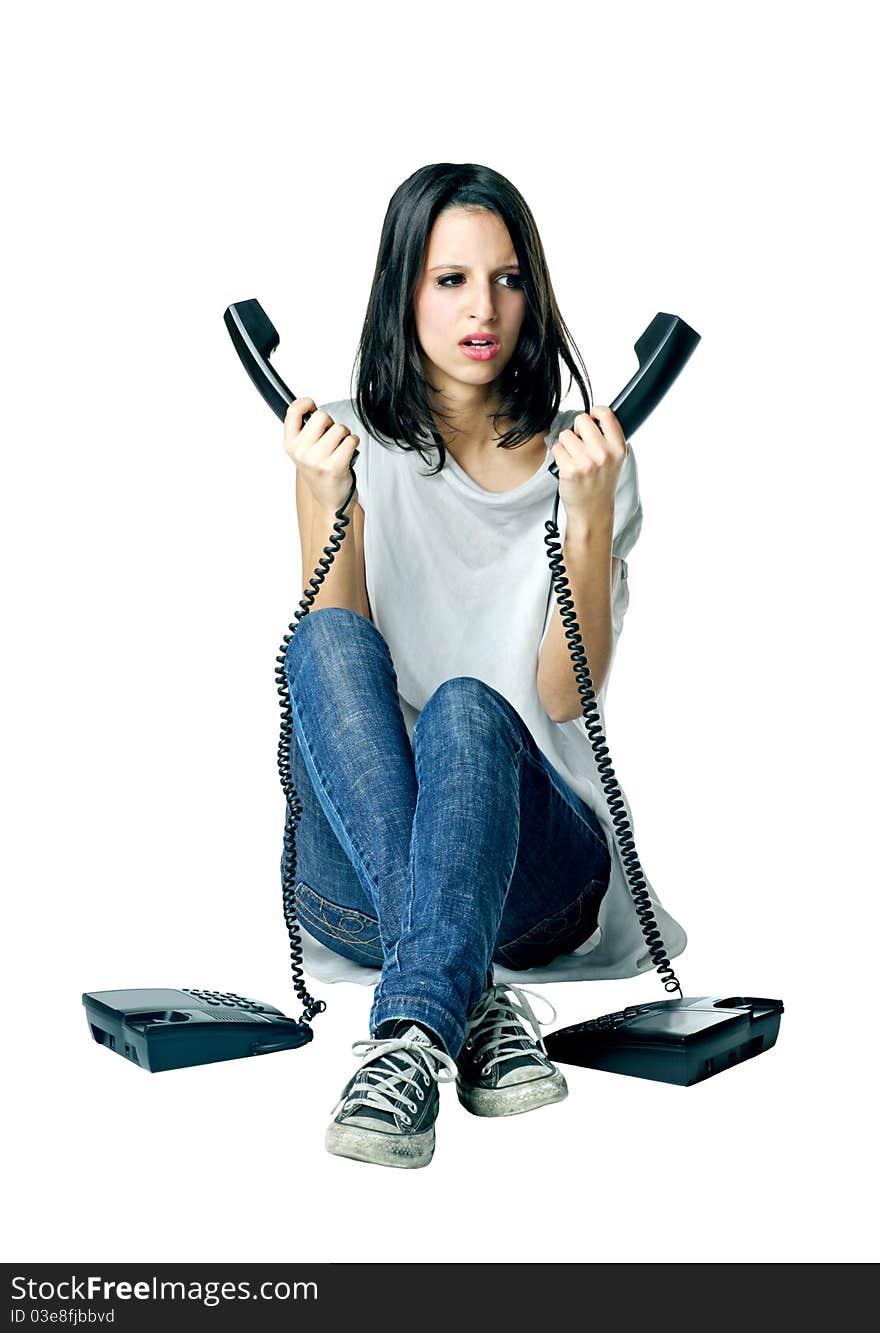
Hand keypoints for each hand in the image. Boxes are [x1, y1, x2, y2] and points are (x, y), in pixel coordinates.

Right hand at [283, 397, 359, 513]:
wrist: (329, 501)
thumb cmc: (320, 474)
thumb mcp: (303, 452)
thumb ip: (304, 431)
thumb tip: (309, 405)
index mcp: (290, 445)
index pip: (293, 411)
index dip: (306, 403)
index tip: (312, 406)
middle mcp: (301, 452)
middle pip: (321, 416)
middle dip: (331, 424)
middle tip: (331, 439)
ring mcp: (317, 460)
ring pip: (339, 428)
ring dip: (344, 436)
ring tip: (339, 450)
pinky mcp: (335, 466)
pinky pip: (351, 440)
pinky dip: (353, 444)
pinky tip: (347, 455)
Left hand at [550, 406, 627, 525]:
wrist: (592, 510)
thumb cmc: (601, 483)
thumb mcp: (616, 460)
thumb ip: (608, 438)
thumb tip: (593, 416)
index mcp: (618, 448)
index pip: (606, 414)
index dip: (595, 412)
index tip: (592, 417)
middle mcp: (603, 453)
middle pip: (581, 420)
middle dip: (577, 429)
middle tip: (580, 444)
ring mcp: (586, 462)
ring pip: (566, 434)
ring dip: (566, 444)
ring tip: (574, 458)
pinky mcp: (569, 469)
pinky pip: (556, 448)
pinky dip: (559, 455)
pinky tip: (567, 466)